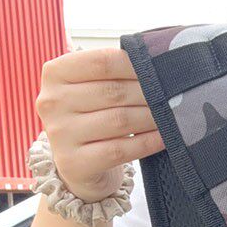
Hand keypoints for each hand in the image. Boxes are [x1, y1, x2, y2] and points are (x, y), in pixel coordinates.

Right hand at [36, 49, 163, 202]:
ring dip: (152, 117)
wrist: (79, 166)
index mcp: (54, 73)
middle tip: (175, 95)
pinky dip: (147, 142)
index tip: (161, 68)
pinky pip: (120, 150)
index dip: (135, 65)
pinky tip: (165, 138)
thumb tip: (155, 59)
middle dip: (149, 94)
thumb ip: (111, 72)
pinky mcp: (74, 163)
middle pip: (113, 92)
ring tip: (172, 115)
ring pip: (119, 121)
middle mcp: (52, 101)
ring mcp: (60, 133)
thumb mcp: (91, 88)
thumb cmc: (92, 118)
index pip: (101, 62)